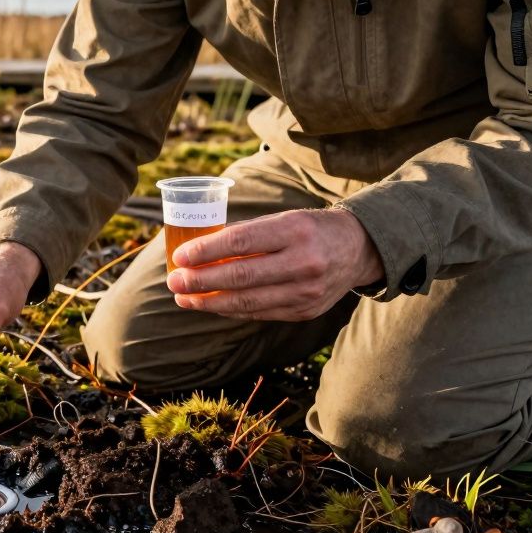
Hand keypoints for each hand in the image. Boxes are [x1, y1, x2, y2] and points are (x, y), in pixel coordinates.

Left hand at [166, 208, 383, 320]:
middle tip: (173, 281)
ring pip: (247, 301)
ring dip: (208, 302)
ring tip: (183, 297)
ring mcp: (306, 292)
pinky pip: (258, 313)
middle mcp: (304, 262)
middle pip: (240, 277)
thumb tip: (198, 250)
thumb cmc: (309, 229)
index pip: (240, 242)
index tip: (179, 257)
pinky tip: (209, 304)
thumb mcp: (283, 220)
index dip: (205, 252)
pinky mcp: (305, 311)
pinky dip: (230, 309)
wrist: (358, 249)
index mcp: (295, 230)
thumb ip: (246, 235)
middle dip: (200, 281)